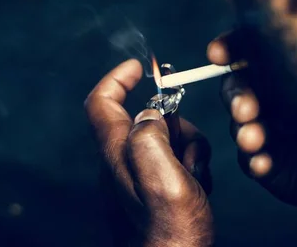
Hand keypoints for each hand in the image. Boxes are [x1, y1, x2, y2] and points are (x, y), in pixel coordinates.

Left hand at [85, 60, 213, 246]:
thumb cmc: (170, 232)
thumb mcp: (164, 180)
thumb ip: (152, 138)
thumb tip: (149, 113)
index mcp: (118, 152)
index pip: (101, 102)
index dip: (117, 79)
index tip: (140, 67)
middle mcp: (122, 160)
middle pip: (145, 116)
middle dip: (174, 122)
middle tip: (189, 149)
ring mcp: (138, 174)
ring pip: (165, 136)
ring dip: (189, 147)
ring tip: (194, 176)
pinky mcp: (153, 185)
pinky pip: (174, 158)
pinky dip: (191, 164)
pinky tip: (195, 185)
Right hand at [207, 31, 296, 220]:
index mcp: (286, 64)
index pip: (249, 49)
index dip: (230, 48)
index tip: (218, 53)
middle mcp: (273, 93)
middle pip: (238, 86)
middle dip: (236, 94)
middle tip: (246, 107)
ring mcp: (270, 128)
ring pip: (240, 124)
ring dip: (242, 128)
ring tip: (253, 137)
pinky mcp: (272, 163)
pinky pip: (252, 161)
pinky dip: (255, 160)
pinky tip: (264, 161)